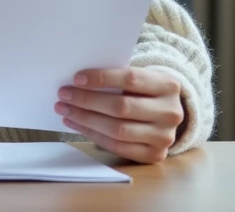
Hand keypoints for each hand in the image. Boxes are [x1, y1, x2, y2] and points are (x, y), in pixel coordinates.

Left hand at [55, 67, 183, 163]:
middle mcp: (170, 113)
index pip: (131, 79)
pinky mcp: (155, 155)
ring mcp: (164, 137)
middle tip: (63, 95)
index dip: (102, 78)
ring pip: (118, 129)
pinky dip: (93, 134)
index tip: (77, 78)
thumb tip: (78, 81)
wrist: (167, 115)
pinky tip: (77, 124)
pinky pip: (118, 147)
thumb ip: (118, 78)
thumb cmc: (145, 91)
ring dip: (86, 119)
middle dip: (88, 100)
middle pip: (122, 107)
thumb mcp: (141, 78)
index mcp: (168, 85)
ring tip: (65, 110)